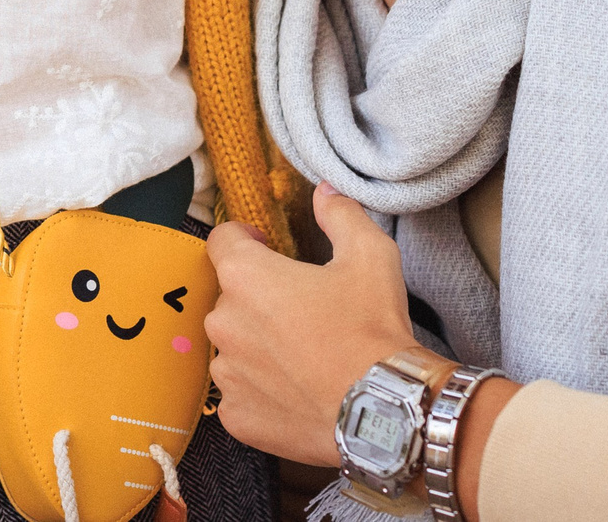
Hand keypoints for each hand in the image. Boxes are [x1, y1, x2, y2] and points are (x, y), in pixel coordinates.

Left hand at [204, 186, 419, 466]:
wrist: (385, 410)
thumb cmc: (372, 329)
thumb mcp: (370, 255)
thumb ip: (341, 214)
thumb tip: (325, 192)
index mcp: (245, 276)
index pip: (222, 240)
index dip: (246, 239)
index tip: (269, 248)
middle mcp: (223, 323)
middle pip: (230, 296)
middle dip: (258, 297)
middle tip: (302, 311)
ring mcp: (226, 374)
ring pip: (234, 346)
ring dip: (258, 345)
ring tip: (303, 355)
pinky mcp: (236, 417)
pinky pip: (241, 393)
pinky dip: (262, 390)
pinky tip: (298, 390)